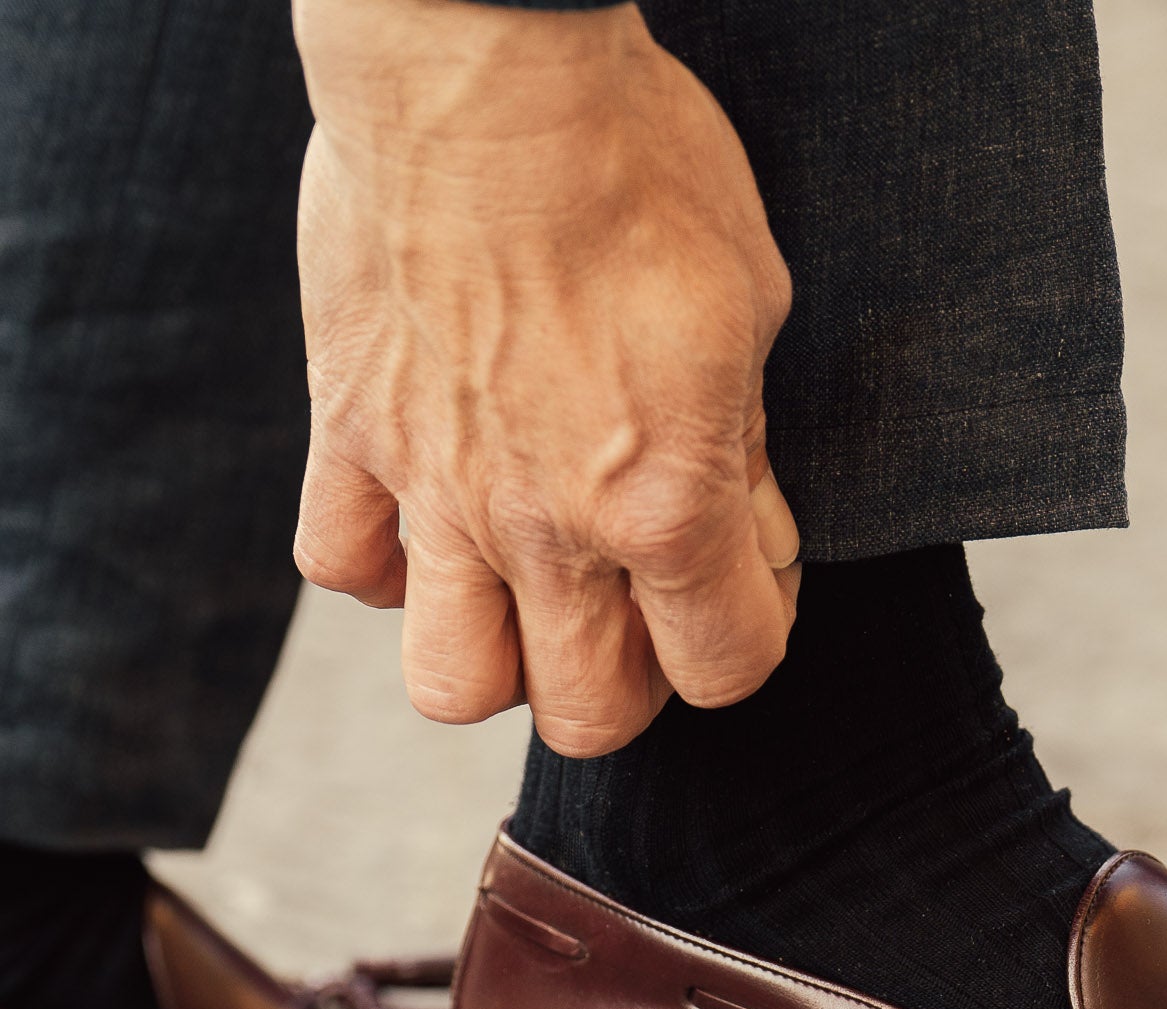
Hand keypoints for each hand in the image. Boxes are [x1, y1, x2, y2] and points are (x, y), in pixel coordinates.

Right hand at [291, 0, 799, 755]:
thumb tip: (752, 535)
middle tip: (641, 611)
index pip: (726, 667)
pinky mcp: (350, 434)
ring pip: (451, 685)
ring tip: (527, 595)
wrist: (485, 66)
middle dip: (631, 685)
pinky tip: (428, 523)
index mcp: (665, 505)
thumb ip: (746, 452)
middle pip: (587, 715)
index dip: (752, 635)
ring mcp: (437, 492)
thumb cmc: (641, 170)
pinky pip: (344, 566)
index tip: (751, 578)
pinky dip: (387, 569)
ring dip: (499, 663)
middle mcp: (547, 528)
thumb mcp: (750, 312)